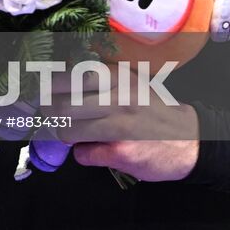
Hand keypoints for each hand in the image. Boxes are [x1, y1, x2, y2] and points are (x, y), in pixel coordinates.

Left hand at [45, 67, 199, 181]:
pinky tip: (93, 150)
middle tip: (51, 115)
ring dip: (64, 134)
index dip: (48, 85)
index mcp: (116, 76)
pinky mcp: (121, 151)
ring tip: (74, 133)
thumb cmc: (151, 109)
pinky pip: (83, 154)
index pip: (68, 76)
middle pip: (60, 104)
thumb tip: (54, 82)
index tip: (40, 90)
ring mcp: (119, 125)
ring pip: (67, 130)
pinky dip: (82, 154)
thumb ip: (98, 81)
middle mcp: (117, 97)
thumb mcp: (128, 84)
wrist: (189, 141)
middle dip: (49, 112)